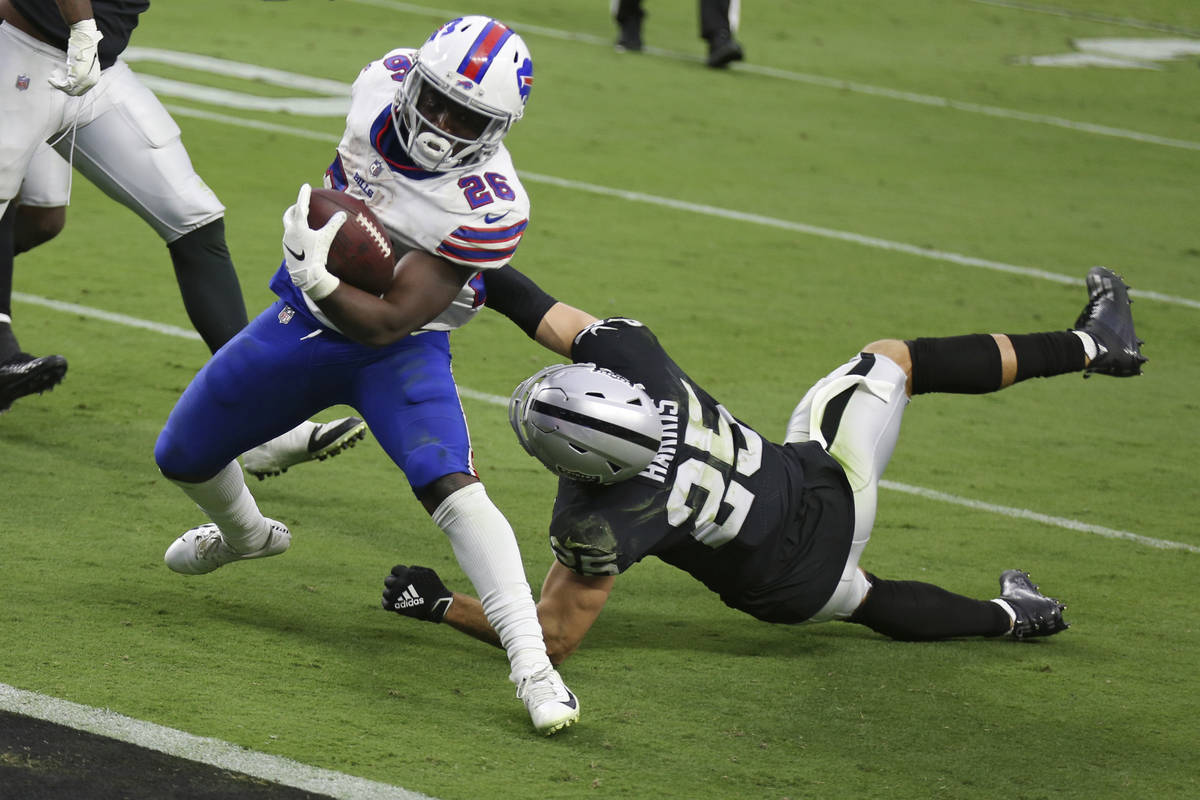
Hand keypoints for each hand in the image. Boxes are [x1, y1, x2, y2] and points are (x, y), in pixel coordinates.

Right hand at [48, 19, 102, 95]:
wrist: (85, 39)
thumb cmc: (82, 48)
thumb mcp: (84, 62)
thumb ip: (80, 71)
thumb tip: (71, 77)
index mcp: (94, 78)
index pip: (81, 90)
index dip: (70, 88)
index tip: (61, 81)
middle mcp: (92, 81)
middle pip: (76, 92)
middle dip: (64, 88)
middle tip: (55, 80)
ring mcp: (86, 79)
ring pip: (71, 91)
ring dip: (59, 86)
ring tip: (53, 79)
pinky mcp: (78, 76)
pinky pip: (66, 86)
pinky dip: (57, 84)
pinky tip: (52, 80)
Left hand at [282, 183, 344, 299]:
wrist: (306, 274)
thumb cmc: (316, 255)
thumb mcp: (326, 238)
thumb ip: (334, 225)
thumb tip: (343, 214)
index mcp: (298, 226)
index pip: (301, 206)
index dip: (304, 195)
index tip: (306, 186)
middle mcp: (289, 232)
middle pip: (289, 216)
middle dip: (294, 209)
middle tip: (300, 205)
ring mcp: (287, 243)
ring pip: (289, 227)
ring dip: (294, 222)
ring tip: (302, 223)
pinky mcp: (288, 252)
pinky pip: (291, 239)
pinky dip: (296, 234)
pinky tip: (304, 240)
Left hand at [382, 565, 452, 622]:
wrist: (438, 605)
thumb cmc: (435, 587)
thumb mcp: (427, 572)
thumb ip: (415, 569)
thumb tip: (407, 569)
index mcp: (406, 573)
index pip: (394, 570)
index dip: (398, 573)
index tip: (401, 577)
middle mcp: (399, 583)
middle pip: (388, 580)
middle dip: (393, 582)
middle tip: (399, 587)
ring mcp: (396, 595)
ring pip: (386, 592)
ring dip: (391, 593)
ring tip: (397, 596)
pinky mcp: (396, 607)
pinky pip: (385, 604)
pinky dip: (387, 602)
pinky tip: (392, 602)